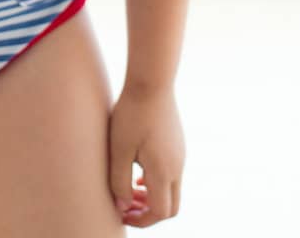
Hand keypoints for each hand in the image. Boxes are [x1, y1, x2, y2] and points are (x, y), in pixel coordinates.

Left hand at [108, 83, 185, 226]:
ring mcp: (181, 154)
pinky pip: (172, 173)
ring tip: (130, 188)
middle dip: (149, 212)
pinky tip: (139, 169)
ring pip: (172, 189)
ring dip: (152, 196)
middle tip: (128, 205)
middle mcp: (177, 167)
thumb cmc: (131, 113)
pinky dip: (157, 181)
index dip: (141, 220)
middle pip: (171, 207)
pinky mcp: (178, 143)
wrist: (152, 80)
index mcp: (164, 171)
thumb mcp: (118, 149)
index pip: (159, 212)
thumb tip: (123, 206)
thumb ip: (119, 182)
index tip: (122, 213)